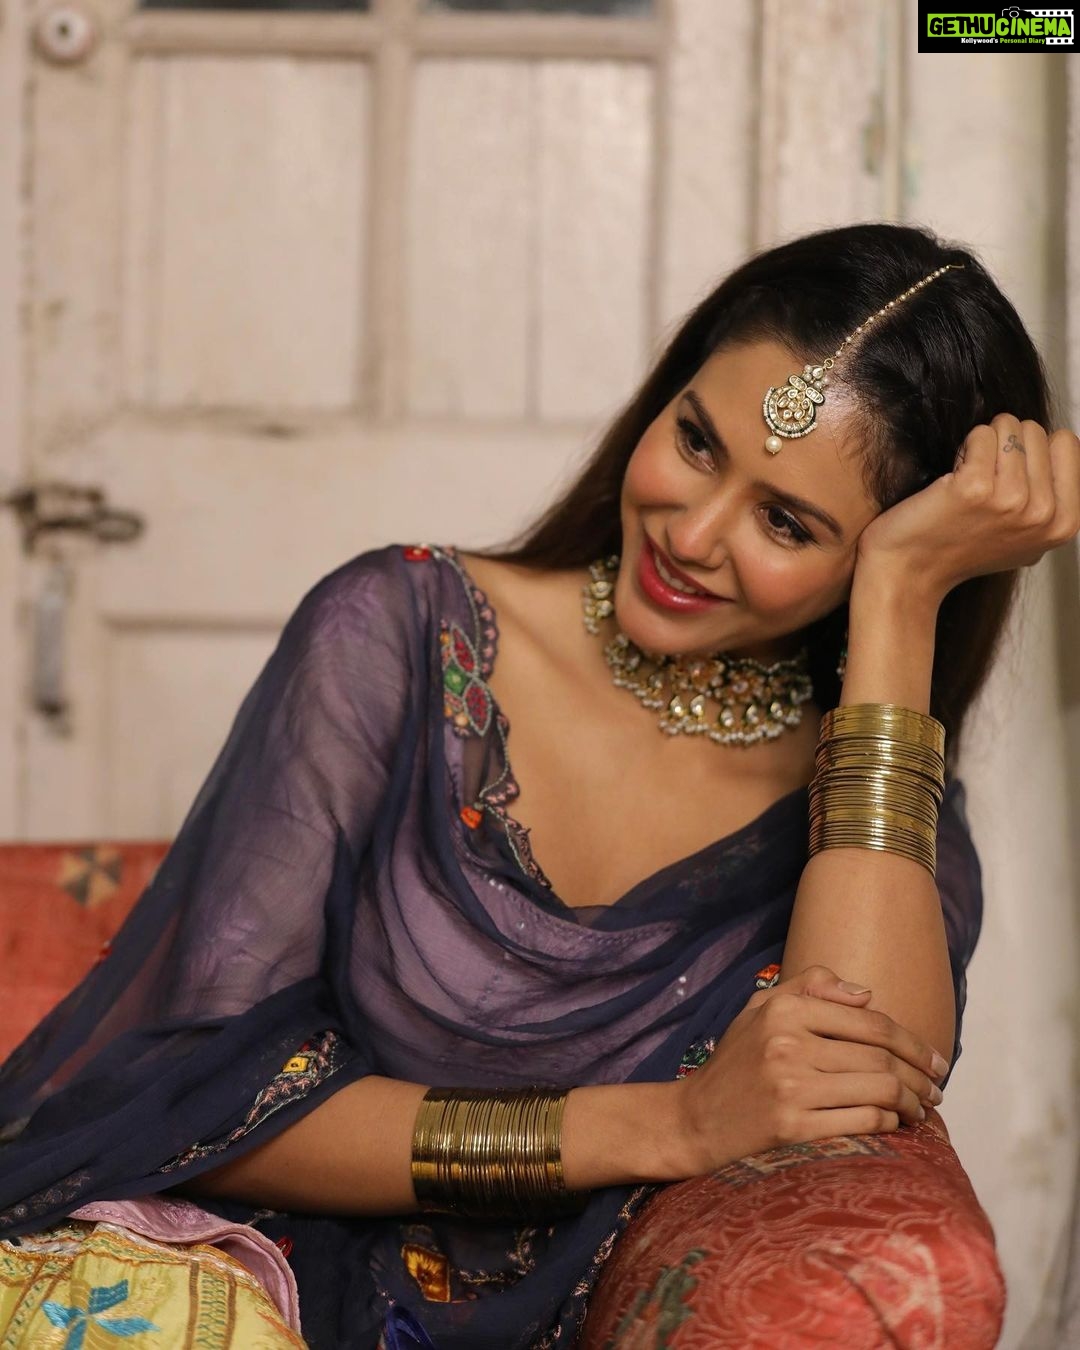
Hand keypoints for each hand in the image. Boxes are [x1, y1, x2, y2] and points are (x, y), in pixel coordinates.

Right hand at [671, 966, 946, 1177]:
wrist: (694, 1120)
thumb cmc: (735, 1063)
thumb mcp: (760, 1009)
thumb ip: (810, 986)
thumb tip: (867, 994)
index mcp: (783, 1011)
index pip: (869, 1022)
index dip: (913, 1042)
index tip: (936, 1060)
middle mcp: (787, 1045)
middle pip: (880, 1057)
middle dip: (921, 1076)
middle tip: (938, 1090)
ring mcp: (790, 1088)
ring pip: (878, 1090)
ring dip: (913, 1102)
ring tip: (923, 1109)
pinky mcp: (793, 1128)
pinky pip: (862, 1122)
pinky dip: (889, 1123)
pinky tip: (894, 1124)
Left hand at [855, 414, 1079, 603]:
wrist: (911, 571)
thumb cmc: (960, 550)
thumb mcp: (1025, 537)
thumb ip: (1050, 500)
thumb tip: (1056, 447)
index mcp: (1063, 523)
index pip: (1065, 443)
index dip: (1032, 450)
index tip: (1010, 477)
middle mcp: (1042, 513)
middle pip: (1035, 431)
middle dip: (1005, 445)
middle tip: (984, 480)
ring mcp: (1011, 500)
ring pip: (1007, 426)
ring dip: (983, 444)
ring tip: (967, 479)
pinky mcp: (974, 488)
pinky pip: (980, 434)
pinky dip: (964, 448)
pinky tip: (952, 479)